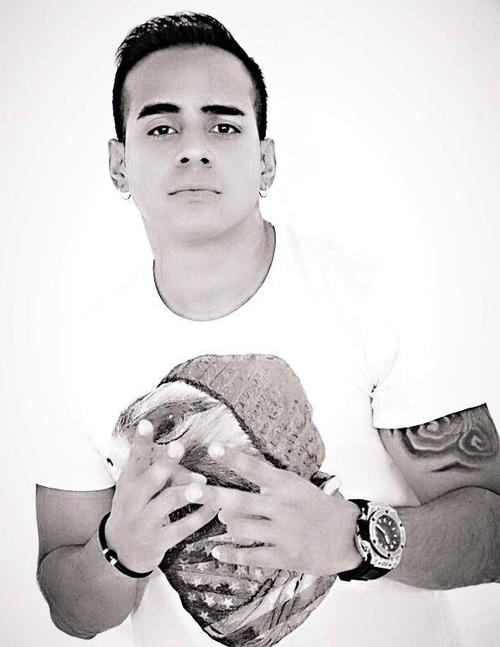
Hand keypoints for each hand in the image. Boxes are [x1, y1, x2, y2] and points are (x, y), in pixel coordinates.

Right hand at [105, 420, 217, 573]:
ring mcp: (145, 522)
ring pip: (167, 503)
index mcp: (129, 482)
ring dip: (185, 492)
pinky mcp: (158, 541)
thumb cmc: (136, 509)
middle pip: (150, 479)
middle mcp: (133, 501)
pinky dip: (200, 517)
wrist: (121, 552)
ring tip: (202, 485)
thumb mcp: (138, 490)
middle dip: (165, 463)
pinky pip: (182, 528)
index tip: (146, 423)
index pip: (134, 458)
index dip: (140, 442)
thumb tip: (200, 475)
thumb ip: (163, 477)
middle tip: (178, 447)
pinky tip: (214, 507)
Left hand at [203, 446, 362, 575]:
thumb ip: (269, 484)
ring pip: (240, 528)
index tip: (212, 448)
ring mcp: (283, 533)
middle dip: (212, 495)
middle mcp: (282, 507)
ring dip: (228, 524)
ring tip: (225, 520)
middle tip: (190, 490)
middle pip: (239, 500)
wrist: (349, 536)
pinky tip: (217, 551)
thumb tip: (236, 482)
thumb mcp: (298, 486)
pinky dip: (230, 553)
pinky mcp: (284, 556)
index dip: (232, 458)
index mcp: (286, 485)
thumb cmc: (319, 507)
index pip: (255, 468)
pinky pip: (250, 555)